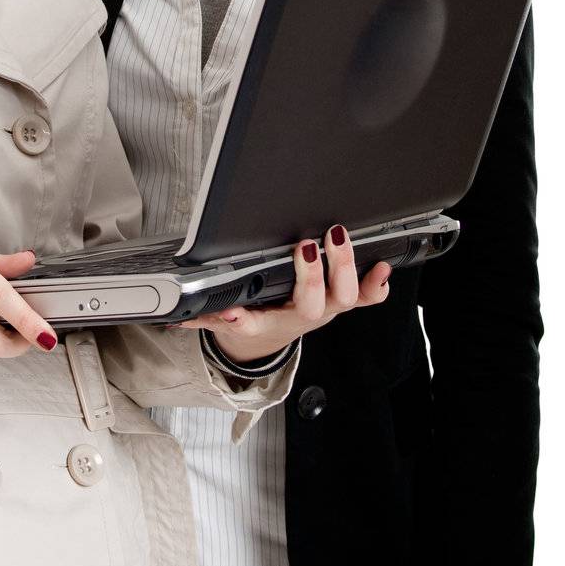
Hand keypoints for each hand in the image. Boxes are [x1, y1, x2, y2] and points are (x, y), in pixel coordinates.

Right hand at [177, 224, 391, 364]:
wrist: (280, 327)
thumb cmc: (259, 317)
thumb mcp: (231, 319)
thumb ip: (210, 315)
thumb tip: (182, 314)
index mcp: (273, 320)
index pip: (258, 322)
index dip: (247, 316)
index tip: (236, 306)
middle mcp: (306, 314)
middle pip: (314, 303)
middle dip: (312, 276)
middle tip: (305, 246)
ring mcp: (329, 306)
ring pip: (346, 297)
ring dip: (346, 269)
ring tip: (339, 238)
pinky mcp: (345, 297)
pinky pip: (368, 296)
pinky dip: (378, 284)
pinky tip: (382, 264)